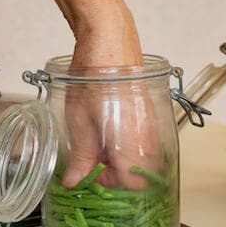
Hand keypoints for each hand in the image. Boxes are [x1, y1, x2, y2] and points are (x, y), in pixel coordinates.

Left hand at [60, 30, 161, 189]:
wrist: (110, 42)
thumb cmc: (93, 76)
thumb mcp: (79, 122)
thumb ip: (81, 157)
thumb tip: (74, 181)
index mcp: (132, 143)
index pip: (134, 184)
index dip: (112, 184)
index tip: (93, 173)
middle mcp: (148, 139)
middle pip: (140, 175)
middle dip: (117, 174)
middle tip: (94, 161)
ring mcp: (152, 127)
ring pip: (143, 160)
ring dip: (121, 160)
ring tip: (99, 145)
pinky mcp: (150, 117)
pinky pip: (144, 144)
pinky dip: (127, 146)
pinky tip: (108, 133)